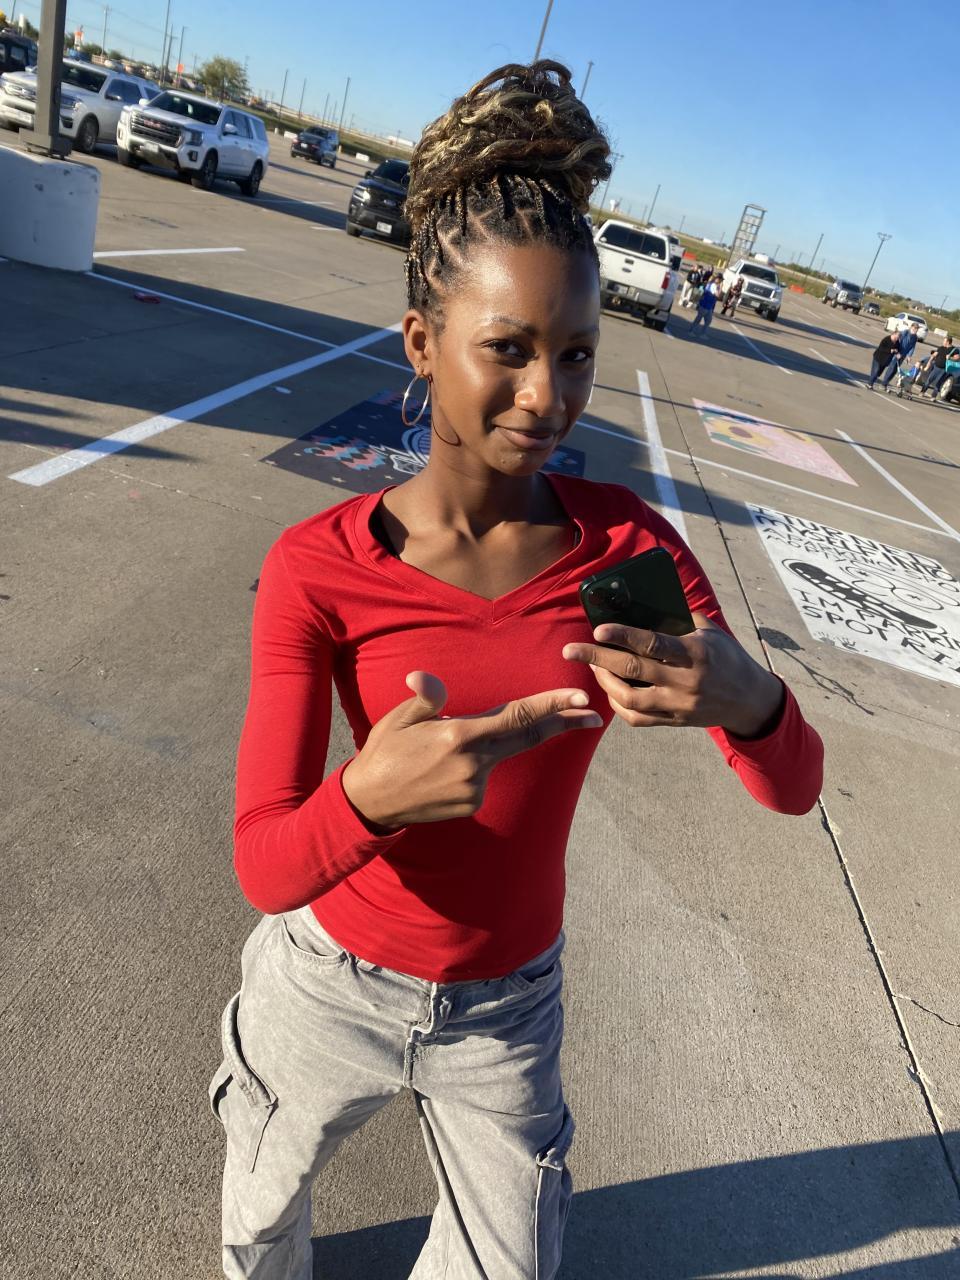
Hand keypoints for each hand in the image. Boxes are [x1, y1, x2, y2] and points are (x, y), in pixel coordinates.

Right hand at [342, 674, 602, 830]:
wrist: (370, 802)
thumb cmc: (385, 751)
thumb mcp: (399, 718)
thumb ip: (424, 697)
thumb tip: (424, 679)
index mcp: (459, 734)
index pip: (516, 715)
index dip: (550, 705)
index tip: (578, 696)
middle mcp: (473, 763)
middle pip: (528, 737)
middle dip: (563, 724)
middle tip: (592, 714)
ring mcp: (475, 787)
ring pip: (496, 757)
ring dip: (487, 746)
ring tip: (440, 751)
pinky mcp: (472, 804)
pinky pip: (482, 777)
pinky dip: (472, 766)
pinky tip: (440, 771)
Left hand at [562, 613, 783, 736]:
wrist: (749, 700)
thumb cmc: (726, 657)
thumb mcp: (709, 631)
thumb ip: (678, 619)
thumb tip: (640, 605)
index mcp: (695, 653)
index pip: (652, 644)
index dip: (622, 637)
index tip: (598, 630)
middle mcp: (685, 682)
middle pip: (632, 671)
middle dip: (597, 659)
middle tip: (570, 651)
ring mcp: (679, 706)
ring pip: (630, 699)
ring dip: (604, 683)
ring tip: (593, 667)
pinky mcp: (674, 722)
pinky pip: (637, 718)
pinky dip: (618, 704)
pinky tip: (610, 690)